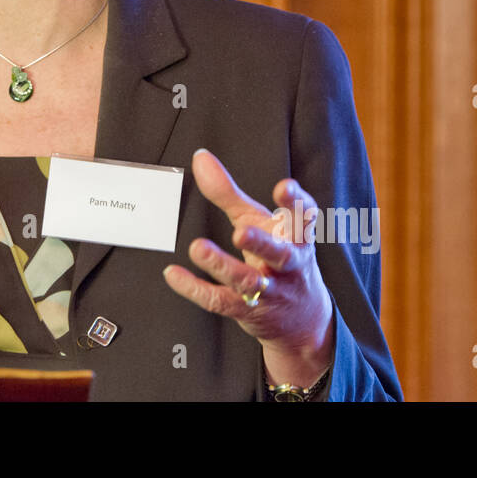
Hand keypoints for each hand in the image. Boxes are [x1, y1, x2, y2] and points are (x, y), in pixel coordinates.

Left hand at [163, 148, 334, 384]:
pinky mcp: (248, 311)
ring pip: (247, 281)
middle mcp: (287, 265)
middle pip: (278, 254)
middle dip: (261, 243)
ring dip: (222, 265)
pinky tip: (174, 274)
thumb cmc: (278, 256)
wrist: (302, 320)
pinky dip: (195, 288)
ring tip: (198, 248)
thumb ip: (229, 192)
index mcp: (295, 237)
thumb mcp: (258, 222)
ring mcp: (269, 290)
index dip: (296, 202)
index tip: (284, 187)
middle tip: (241, 232)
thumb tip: (200, 158)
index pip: (303, 218)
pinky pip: (220, 301)